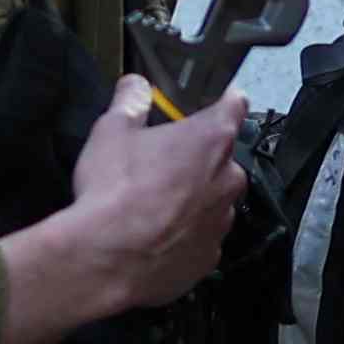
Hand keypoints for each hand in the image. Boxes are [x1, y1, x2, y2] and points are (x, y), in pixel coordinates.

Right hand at [0, 89, 246, 343]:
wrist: (109, 259)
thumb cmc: (115, 187)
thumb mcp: (111, 132)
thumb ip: (129, 103)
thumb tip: (136, 84)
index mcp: (211, 139)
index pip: (234, 105)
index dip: (224, 101)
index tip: (214, 102)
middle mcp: (228, 178)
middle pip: (222, 158)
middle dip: (198, 158)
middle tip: (162, 163)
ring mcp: (222, 221)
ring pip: (213, 200)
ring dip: (193, 198)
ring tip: (154, 205)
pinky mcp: (209, 257)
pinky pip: (201, 237)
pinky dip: (185, 235)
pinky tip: (156, 237)